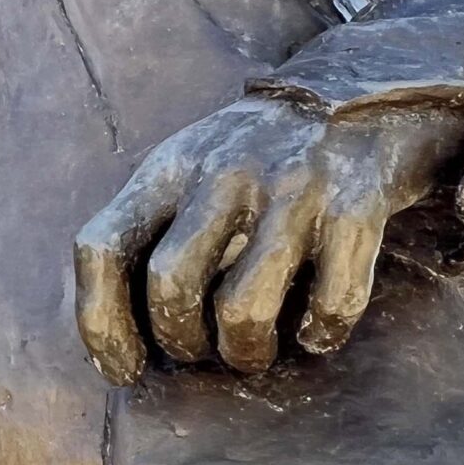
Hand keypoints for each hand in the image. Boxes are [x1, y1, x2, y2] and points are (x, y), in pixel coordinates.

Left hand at [73, 95, 463, 385]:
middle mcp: (222, 174)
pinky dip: (322, 332)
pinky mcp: (354, 204)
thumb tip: (117, 337)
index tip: (124, 370)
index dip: (101, 324)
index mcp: (168, 170)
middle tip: (203, 351)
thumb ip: (150, 229)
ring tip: (254, 352)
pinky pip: (332, 300)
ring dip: (245, 352)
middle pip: (170, 284)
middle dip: (181, 341)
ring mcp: (290, 188)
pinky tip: (317, 330)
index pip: (101, 248)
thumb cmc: (256, 158)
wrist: (362, 93)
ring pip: (243, 307)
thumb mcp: (187, 169)